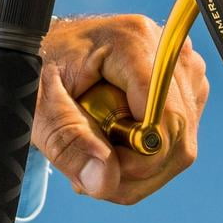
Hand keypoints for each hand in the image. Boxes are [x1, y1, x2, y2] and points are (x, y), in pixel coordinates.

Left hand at [31, 13, 208, 204]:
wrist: (47, 52)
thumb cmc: (39, 69)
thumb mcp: (38, 104)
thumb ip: (67, 141)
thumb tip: (106, 181)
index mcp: (132, 41)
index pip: (164, 116)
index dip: (139, 158)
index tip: (103, 172)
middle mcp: (165, 48)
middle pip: (177, 135)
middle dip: (136, 170)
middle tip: (91, 176)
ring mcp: (179, 66)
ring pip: (181, 144)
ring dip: (140, 170)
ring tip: (96, 160)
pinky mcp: (183, 85)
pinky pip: (179, 139)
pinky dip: (146, 160)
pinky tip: (112, 150)